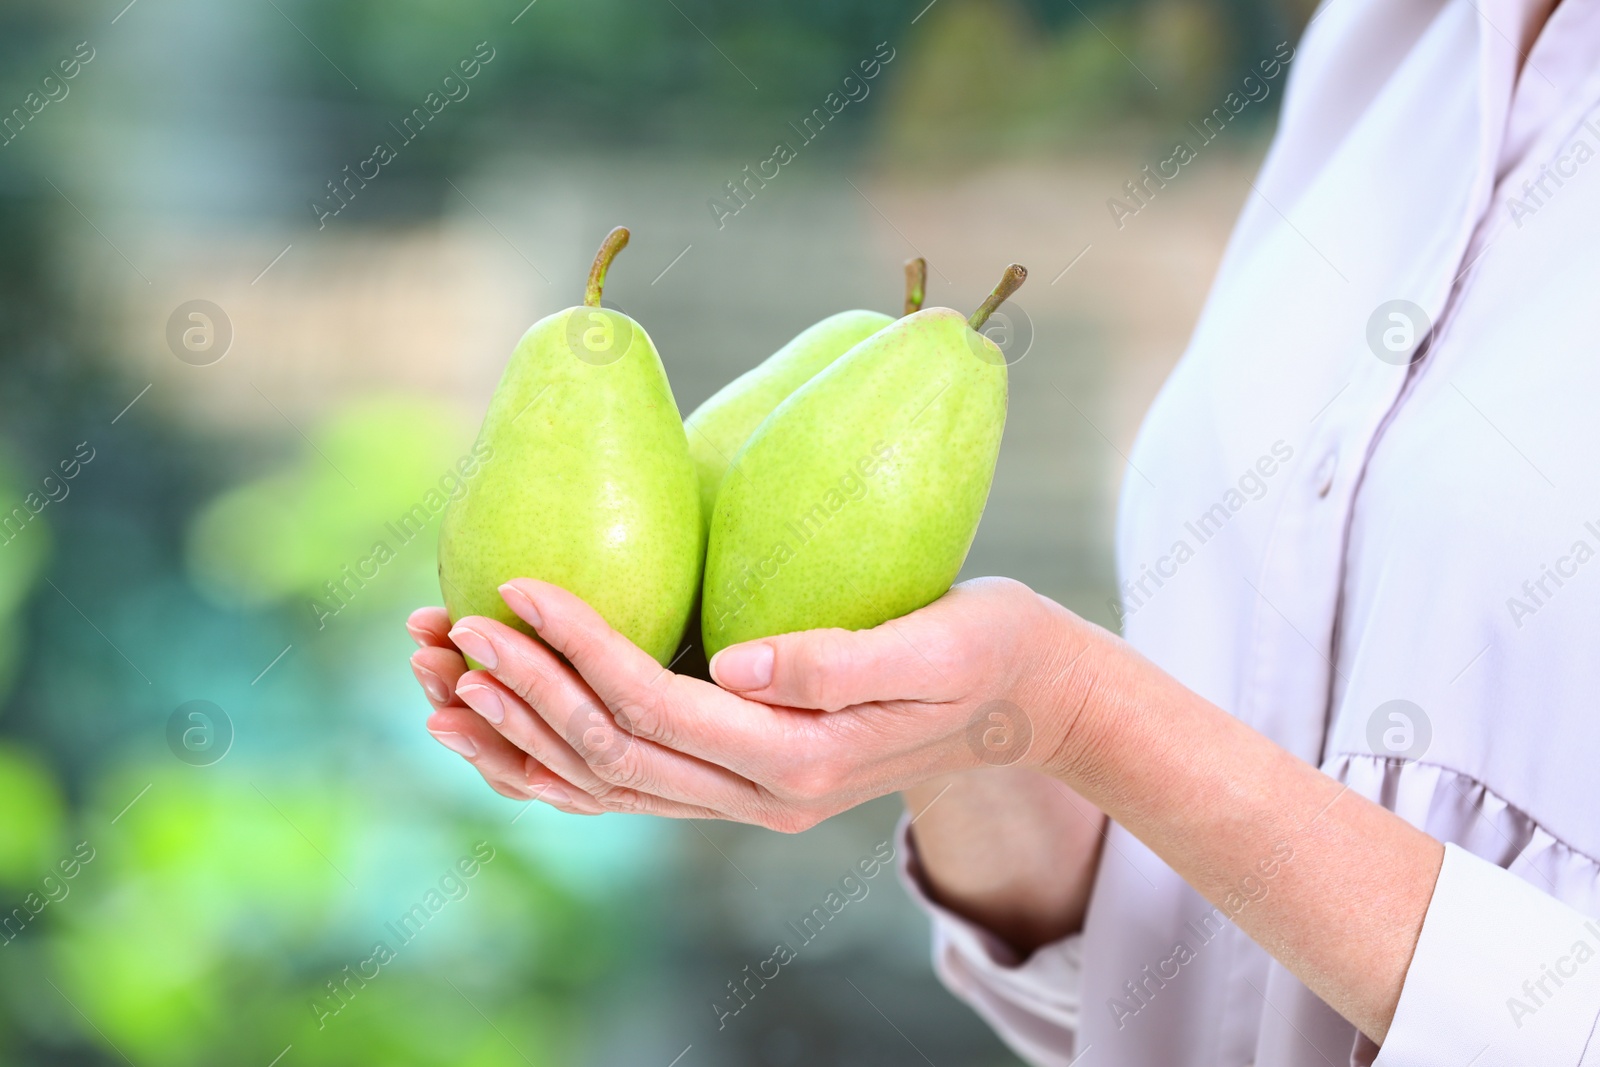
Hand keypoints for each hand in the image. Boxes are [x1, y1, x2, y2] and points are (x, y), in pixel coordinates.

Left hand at [407, 576, 1094, 830]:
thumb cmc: (984, 650)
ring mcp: (744, 800)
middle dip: (521, 691)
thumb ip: (837, 660)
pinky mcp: (737, 780)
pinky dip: (551, 765)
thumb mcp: (935, 645)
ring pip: (601, 783)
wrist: (1022, 701)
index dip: (578, 649)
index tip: (514, 587)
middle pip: (609, 752)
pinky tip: (499, 733)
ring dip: (515, 734)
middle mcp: (759, 796)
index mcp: (798, 761)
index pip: (656, 707)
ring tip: (438, 684)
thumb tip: (733, 659)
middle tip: (446, 630)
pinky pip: (623, 789)